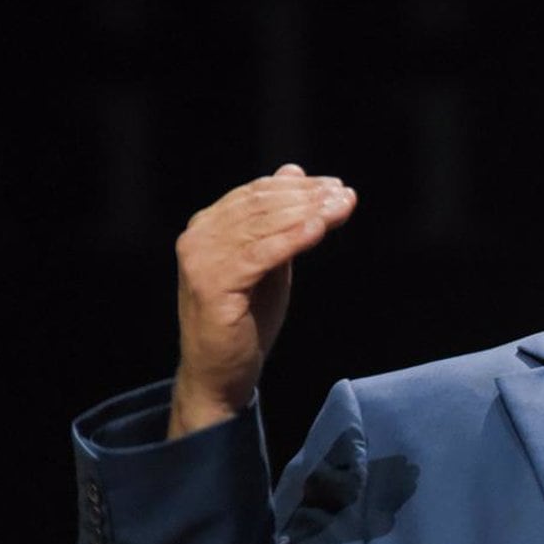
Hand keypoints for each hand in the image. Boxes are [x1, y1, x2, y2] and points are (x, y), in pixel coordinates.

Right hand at [169, 163, 355, 436]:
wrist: (220, 372)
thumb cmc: (246, 317)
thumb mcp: (268, 260)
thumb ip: (278, 221)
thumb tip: (294, 170)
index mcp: (208, 226)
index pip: (257, 194)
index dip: (299, 187)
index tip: (338, 187)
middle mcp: (198, 237)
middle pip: (261, 205)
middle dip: (308, 197)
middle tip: (345, 195)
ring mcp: (201, 260)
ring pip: (262, 225)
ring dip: (307, 212)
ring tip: (341, 207)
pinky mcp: (212, 285)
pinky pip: (260, 255)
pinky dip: (291, 239)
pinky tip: (319, 229)